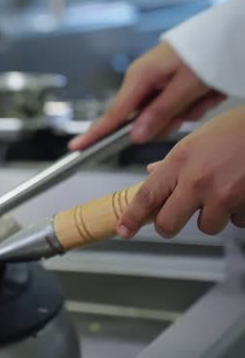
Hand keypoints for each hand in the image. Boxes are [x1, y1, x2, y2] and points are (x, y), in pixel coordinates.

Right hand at [69, 42, 225, 149]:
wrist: (226, 31)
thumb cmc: (207, 51)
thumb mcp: (186, 86)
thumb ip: (160, 113)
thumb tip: (135, 136)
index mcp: (139, 78)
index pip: (113, 115)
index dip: (95, 134)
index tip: (77, 147)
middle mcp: (142, 80)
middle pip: (144, 120)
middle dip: (171, 119)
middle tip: (195, 104)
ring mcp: (153, 81)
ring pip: (163, 115)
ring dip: (187, 110)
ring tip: (205, 92)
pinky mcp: (165, 82)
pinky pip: (173, 105)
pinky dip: (192, 103)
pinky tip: (205, 90)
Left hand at [116, 106, 244, 238]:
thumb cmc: (240, 128)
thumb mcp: (198, 138)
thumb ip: (174, 162)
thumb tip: (153, 174)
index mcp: (181, 161)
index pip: (146, 197)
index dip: (132, 218)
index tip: (124, 229)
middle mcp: (198, 180)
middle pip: (168, 223)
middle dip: (168, 226)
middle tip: (173, 220)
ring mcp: (224, 195)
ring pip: (206, 226)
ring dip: (212, 216)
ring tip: (223, 192)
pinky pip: (237, 222)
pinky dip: (238, 213)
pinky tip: (242, 193)